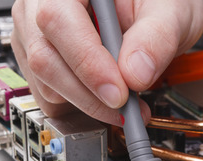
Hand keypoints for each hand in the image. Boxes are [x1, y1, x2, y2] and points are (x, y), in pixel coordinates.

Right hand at [11, 0, 202, 125]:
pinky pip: (48, 97)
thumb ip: (156, 38)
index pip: (59, 20)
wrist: (150, 15)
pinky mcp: (38, 62)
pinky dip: (79, 106)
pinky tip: (105, 98)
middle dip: (89, 94)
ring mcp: (35, 34)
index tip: (118, 93)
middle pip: (45, 57)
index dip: (87, 63)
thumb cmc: (154, 3)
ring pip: (45, 83)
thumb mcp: (168, 12)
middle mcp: (41, 4)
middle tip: (126, 108)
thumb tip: (135, 75)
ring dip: (87, 104)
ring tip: (124, 103)